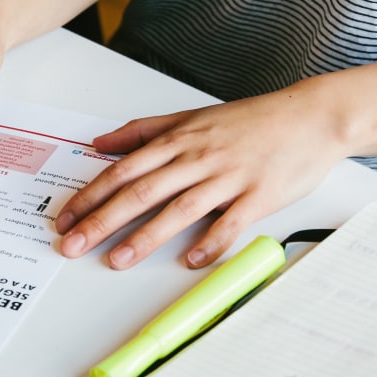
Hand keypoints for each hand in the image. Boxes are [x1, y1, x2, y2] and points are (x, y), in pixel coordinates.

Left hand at [56, 84, 346, 268]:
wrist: (311, 116)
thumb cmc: (252, 120)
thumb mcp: (192, 116)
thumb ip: (144, 130)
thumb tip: (101, 143)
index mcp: (179, 139)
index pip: (123, 170)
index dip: (90, 195)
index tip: (66, 218)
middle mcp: (197, 157)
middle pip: (141, 192)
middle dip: (101, 221)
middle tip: (73, 244)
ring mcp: (228, 177)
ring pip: (178, 209)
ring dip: (144, 237)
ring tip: (116, 260)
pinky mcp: (259, 195)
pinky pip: (230, 223)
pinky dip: (210, 242)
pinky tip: (190, 260)